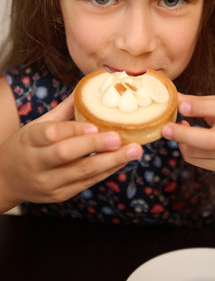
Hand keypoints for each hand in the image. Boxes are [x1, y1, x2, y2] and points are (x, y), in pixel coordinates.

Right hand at [0, 94, 142, 209]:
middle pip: (66, 154)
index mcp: (29, 140)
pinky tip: (123, 161)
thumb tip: (87, 88)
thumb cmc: (26, 146)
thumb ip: (64, 111)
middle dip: (96, 146)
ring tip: (134, 151)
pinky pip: (86, 183)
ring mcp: (48, 182)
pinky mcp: (59, 195)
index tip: (96, 126)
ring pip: (81, 172)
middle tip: (120, 138)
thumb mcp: (38, 125)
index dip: (73, 130)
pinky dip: (107, 171)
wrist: (5, 180)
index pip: (50, 134)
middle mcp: (37, 162)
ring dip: (111, 161)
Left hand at [162, 92, 214, 171]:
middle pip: (212, 141)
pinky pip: (197, 161)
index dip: (201, 107)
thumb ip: (199, 101)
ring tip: (174, 127)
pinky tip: (185, 138)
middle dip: (185, 135)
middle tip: (165, 127)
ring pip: (200, 153)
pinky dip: (185, 149)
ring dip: (181, 141)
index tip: (181, 105)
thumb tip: (173, 96)